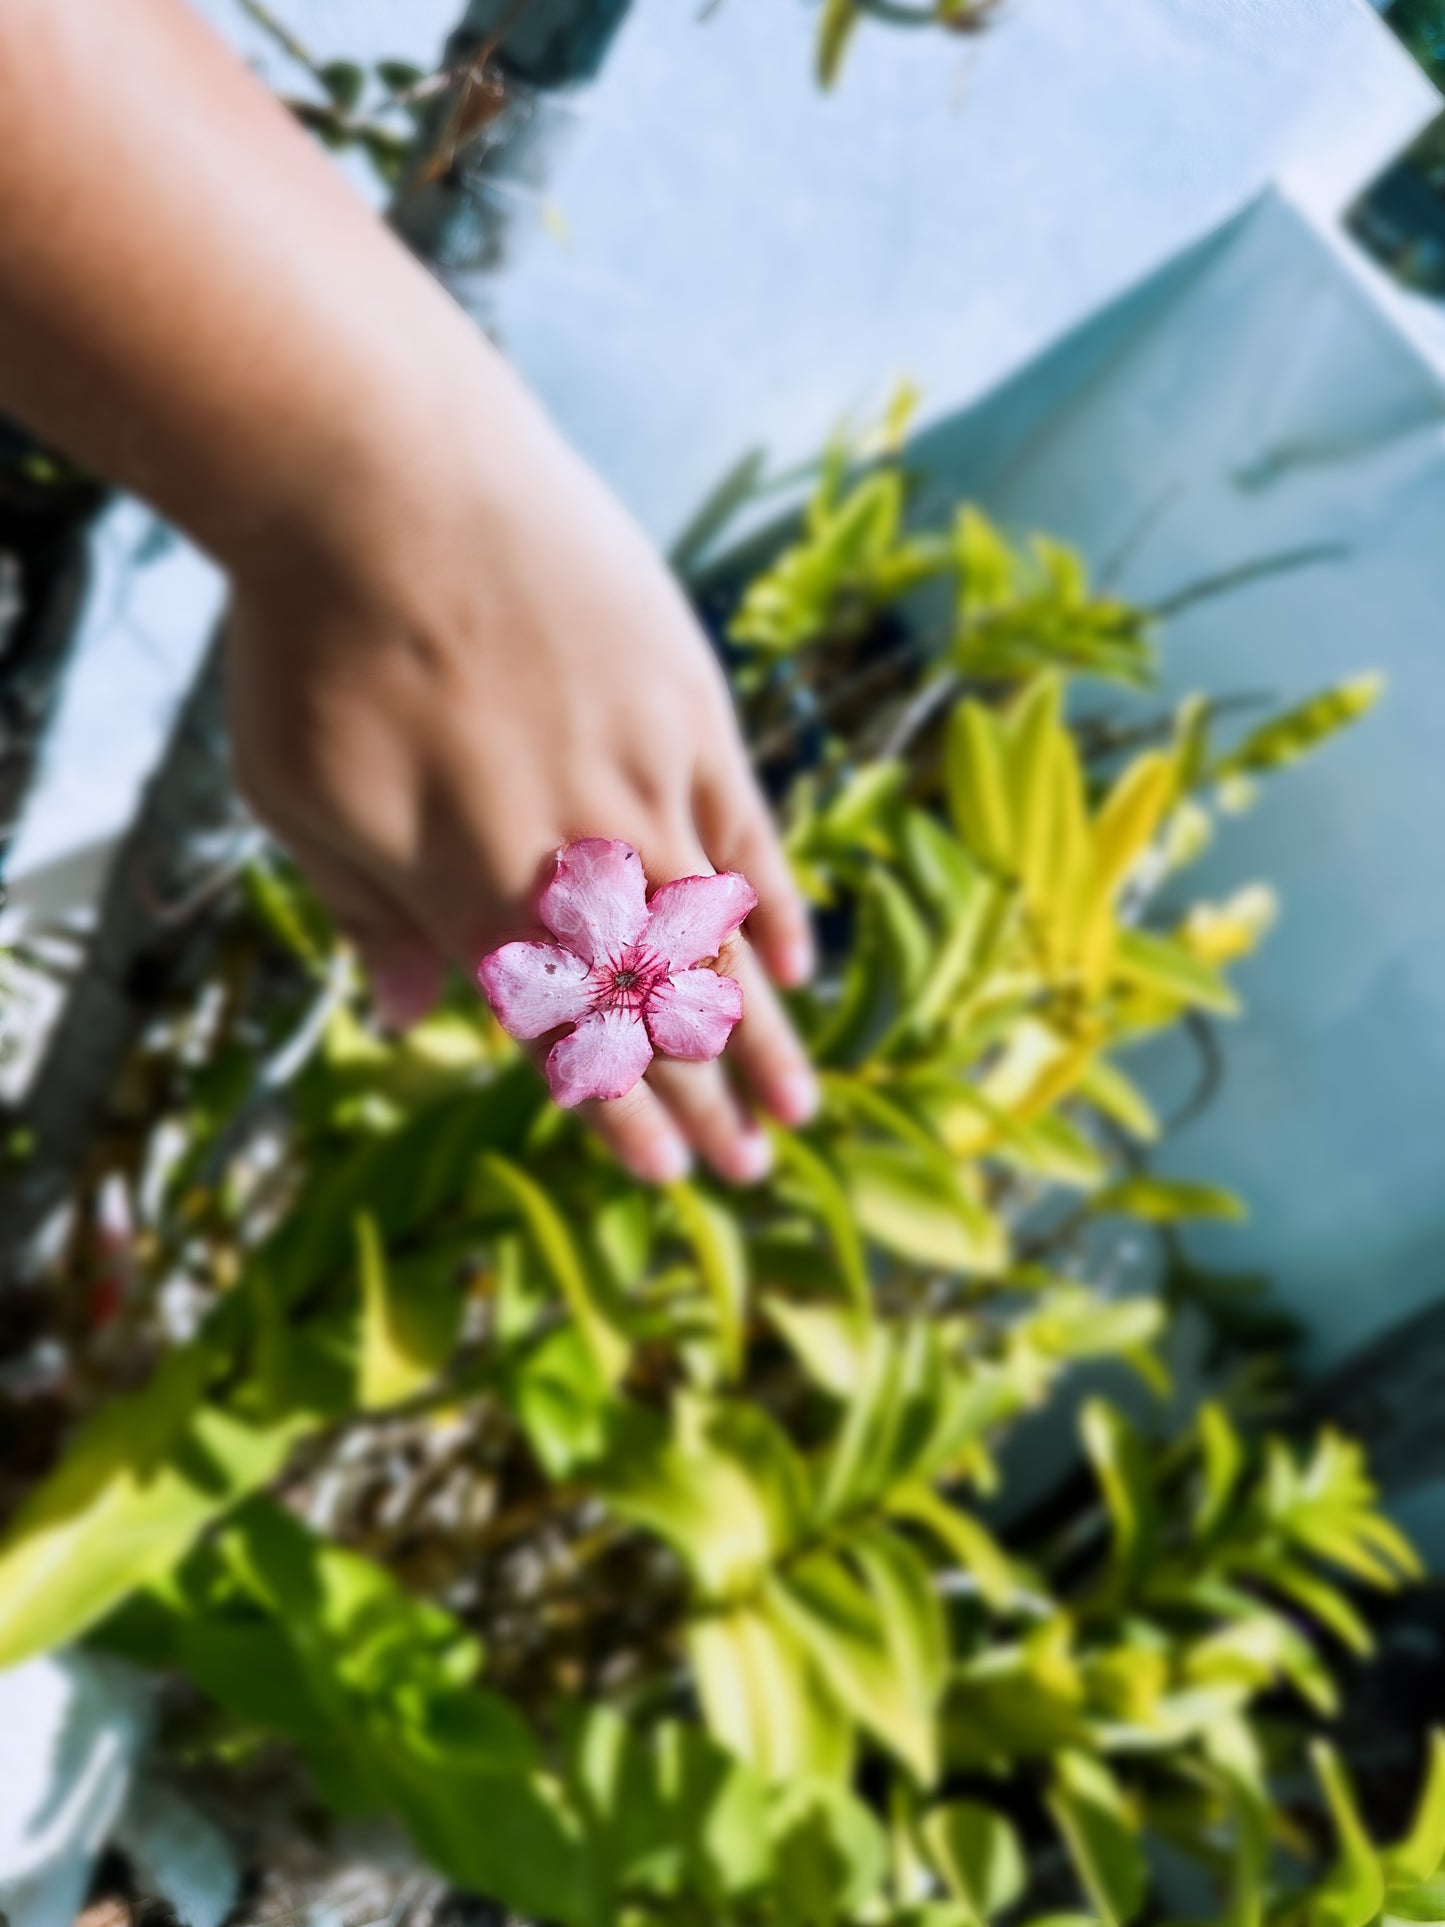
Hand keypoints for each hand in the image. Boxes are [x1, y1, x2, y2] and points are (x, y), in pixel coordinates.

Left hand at [226, 357, 817, 1185]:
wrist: (380, 471)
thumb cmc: (312, 641)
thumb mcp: (295, 798)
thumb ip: (365, 915)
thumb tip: (407, 1023)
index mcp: (471, 894)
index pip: (563, 1038)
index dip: (617, 1114)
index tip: (666, 1175)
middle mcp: (574, 855)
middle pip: (654, 1006)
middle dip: (706, 1101)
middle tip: (755, 1175)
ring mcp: (644, 777)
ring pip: (715, 934)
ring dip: (761, 1031)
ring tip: (804, 1107)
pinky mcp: (687, 703)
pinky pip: (745, 827)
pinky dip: (772, 901)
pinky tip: (797, 959)